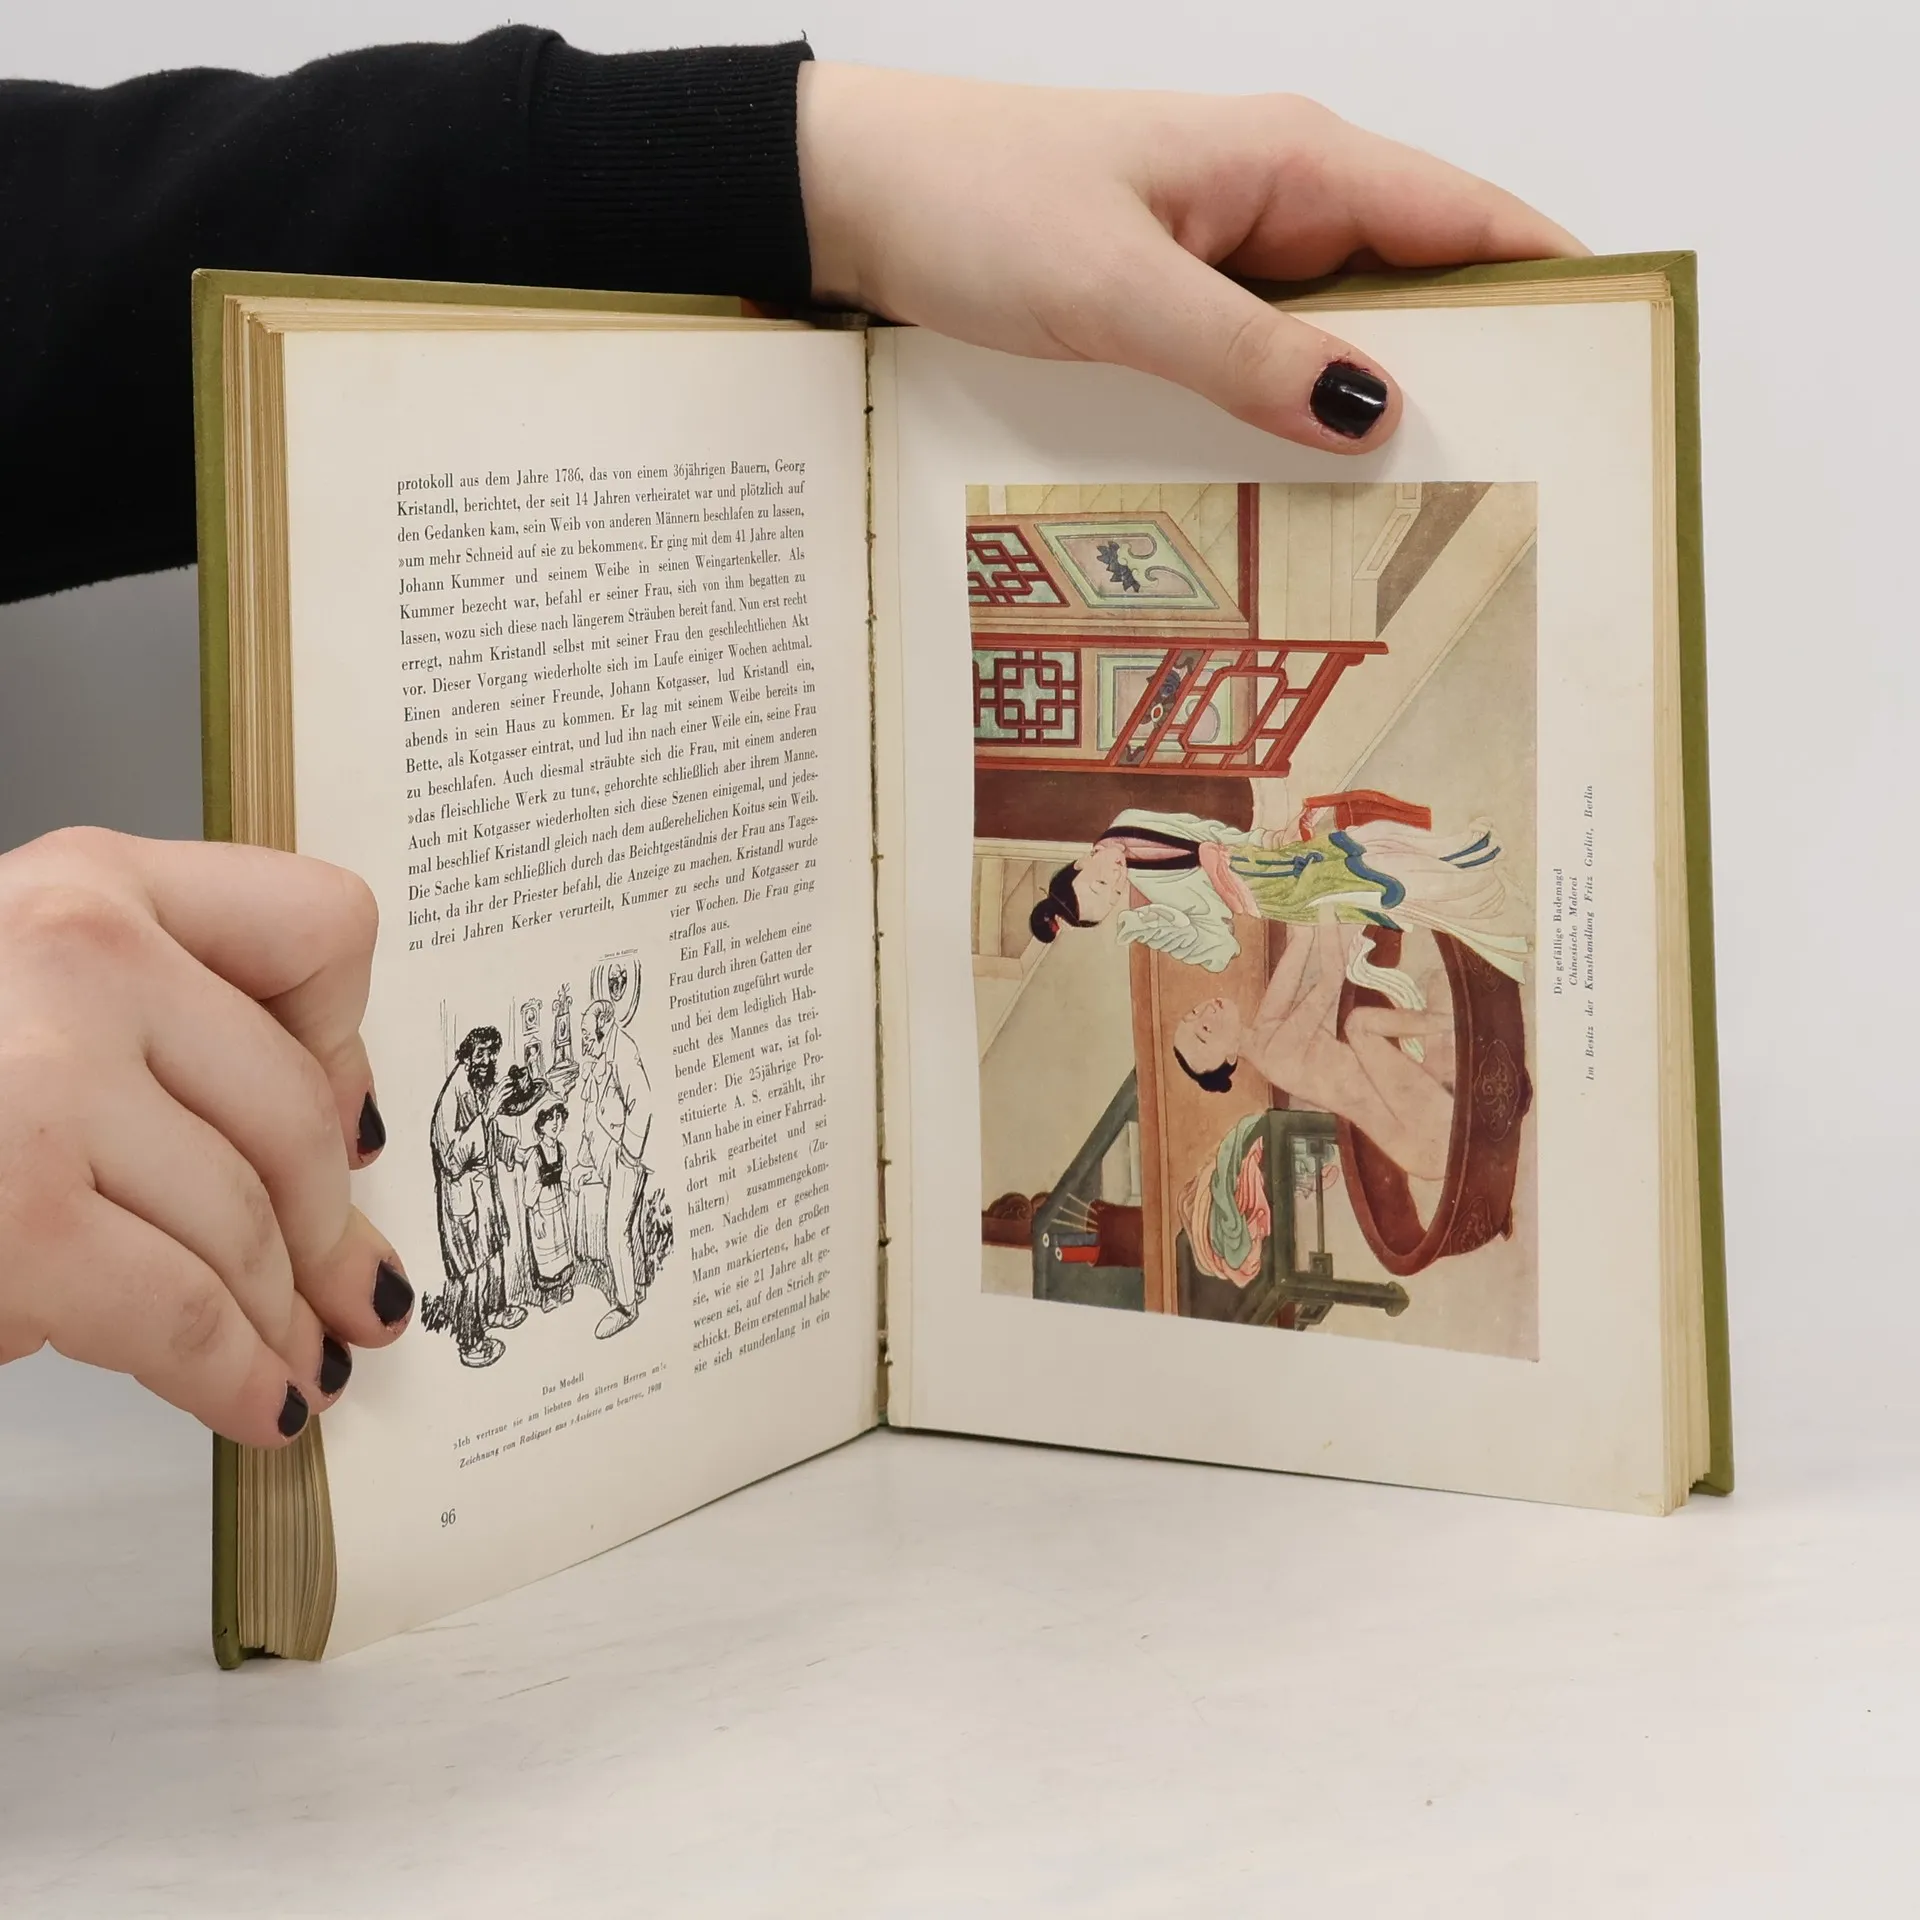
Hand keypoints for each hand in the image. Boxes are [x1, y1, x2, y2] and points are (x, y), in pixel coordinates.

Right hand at [0, 829, 409, 1447]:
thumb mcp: (32, 1014)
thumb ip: (168, 1037)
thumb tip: (344, 1128)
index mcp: (90, 882)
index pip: (323, 929)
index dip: (350, 1045)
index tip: (352, 1125)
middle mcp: (77, 949)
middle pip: (299, 1108)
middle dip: (330, 1230)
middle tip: (349, 1298)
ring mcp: (43, 1077)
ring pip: (248, 1220)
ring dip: (284, 1318)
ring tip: (300, 1365)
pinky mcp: (16, 1210)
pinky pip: (184, 1310)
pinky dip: (235, 1373)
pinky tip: (258, 1404)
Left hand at [798, 65, 1582, 450]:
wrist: (858, 197)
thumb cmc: (978, 203)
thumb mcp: (1120, 288)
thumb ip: (1246, 352)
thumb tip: (1372, 412)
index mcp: (1293, 162)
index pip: (1465, 221)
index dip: (1552, 286)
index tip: (1609, 370)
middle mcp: (1276, 203)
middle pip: (1419, 289)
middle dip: (1474, 373)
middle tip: (1520, 489)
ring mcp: (1227, 256)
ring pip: (1341, 337)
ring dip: (1378, 410)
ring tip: (1429, 516)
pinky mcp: (1177, 304)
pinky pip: (1267, 362)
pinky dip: (1296, 416)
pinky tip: (1308, 489)